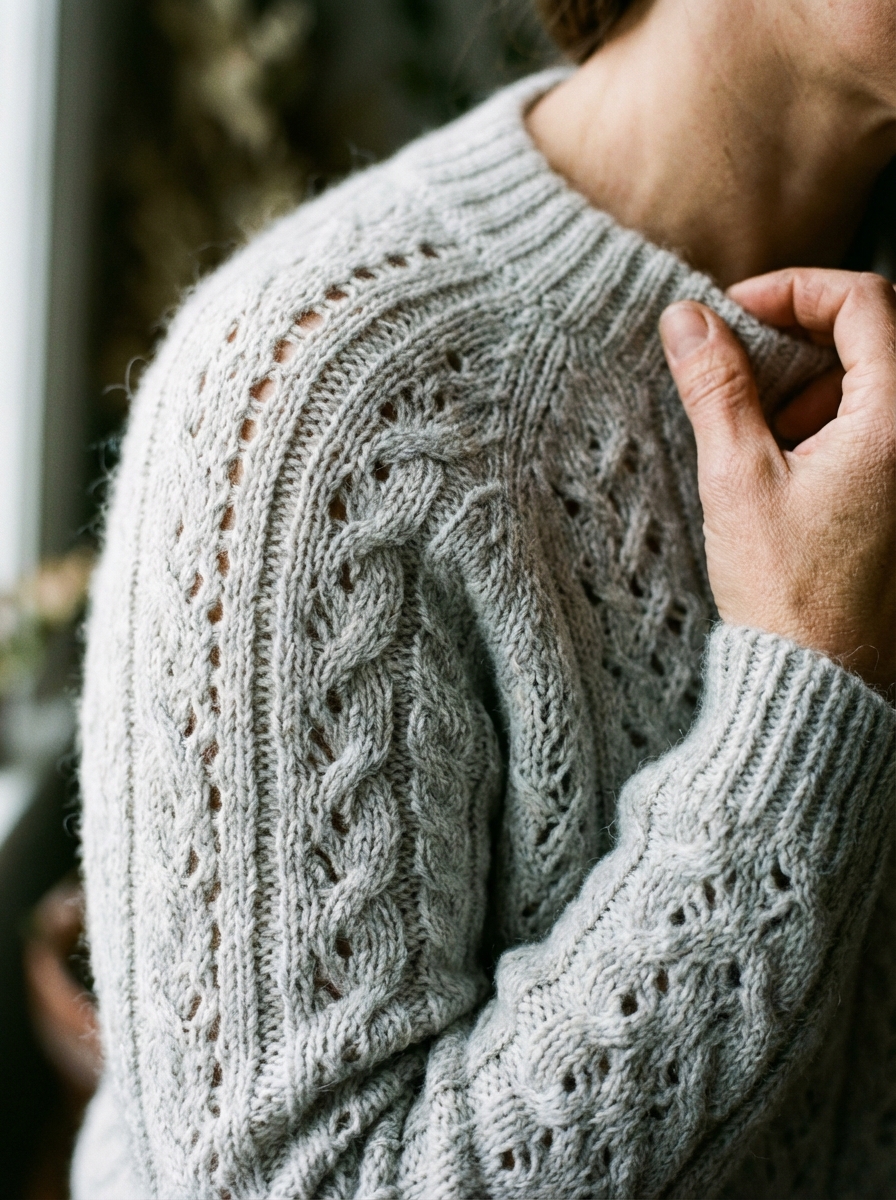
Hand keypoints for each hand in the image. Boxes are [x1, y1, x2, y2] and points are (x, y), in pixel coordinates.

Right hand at [659, 268, 895, 691]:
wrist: (820, 681)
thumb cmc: (786, 593)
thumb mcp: (737, 480)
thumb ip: (717, 388)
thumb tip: (687, 320)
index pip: (865, 302)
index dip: (794, 290)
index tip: (736, 314)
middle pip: (875, 337)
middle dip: (799, 339)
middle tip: (739, 366)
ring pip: (876, 383)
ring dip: (812, 385)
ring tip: (758, 431)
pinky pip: (876, 428)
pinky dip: (829, 423)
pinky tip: (784, 465)